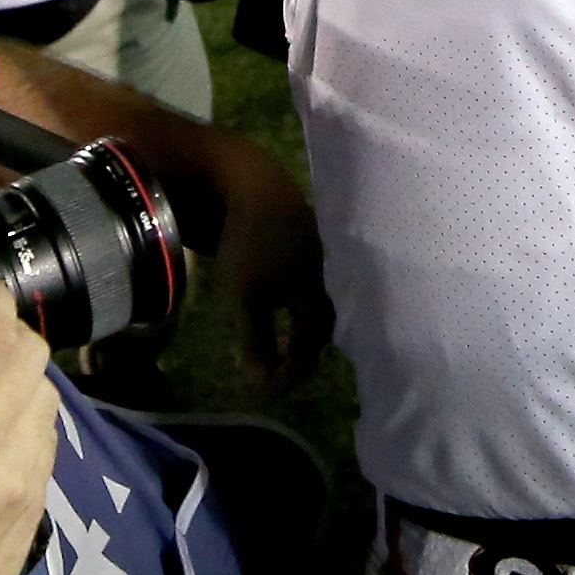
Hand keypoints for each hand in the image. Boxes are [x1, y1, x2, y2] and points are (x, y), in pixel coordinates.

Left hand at [208, 149, 330, 390]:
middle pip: (322, 327)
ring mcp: (324, 257)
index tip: (269, 392)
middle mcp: (330, 279)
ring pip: (321, 303)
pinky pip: (316, 284)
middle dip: (303, 353)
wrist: (253, 182)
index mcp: (317, 296)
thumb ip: (255, 340)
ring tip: (286, 342)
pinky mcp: (314, 240)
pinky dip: (302, 304)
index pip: (309, 349)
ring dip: (304, 328)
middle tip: (282, 372)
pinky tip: (288, 305)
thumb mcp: (244, 296)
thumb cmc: (248, 243)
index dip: (290, 375)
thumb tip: (259, 380)